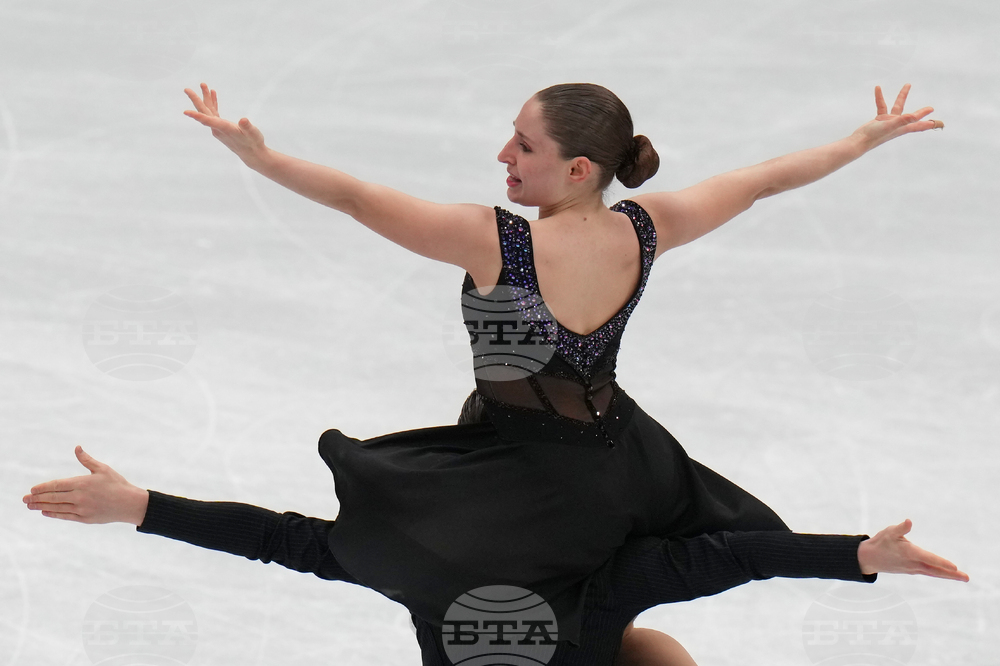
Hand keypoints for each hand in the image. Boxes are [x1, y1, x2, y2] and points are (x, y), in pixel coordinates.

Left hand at [22, 446, 148, 525]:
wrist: (129, 504)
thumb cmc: (117, 484)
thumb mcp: (102, 469)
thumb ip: (86, 460)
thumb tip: (77, 448)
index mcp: (82, 483)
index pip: (57, 485)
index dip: (43, 488)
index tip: (32, 489)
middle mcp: (80, 497)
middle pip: (53, 497)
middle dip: (37, 498)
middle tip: (24, 499)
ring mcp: (82, 509)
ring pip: (57, 508)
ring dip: (42, 506)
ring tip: (31, 506)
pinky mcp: (85, 518)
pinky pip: (65, 516)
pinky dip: (54, 514)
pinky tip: (45, 512)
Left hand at [183, 82, 267, 167]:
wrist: (252, 154)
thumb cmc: (253, 143)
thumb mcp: (254, 134)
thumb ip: (248, 127)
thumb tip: (243, 120)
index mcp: (224, 129)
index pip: (208, 121)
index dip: (197, 116)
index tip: (185, 112)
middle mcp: (218, 129)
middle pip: (204, 112)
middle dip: (196, 100)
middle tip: (186, 89)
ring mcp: (218, 128)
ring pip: (208, 111)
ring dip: (206, 98)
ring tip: (203, 85)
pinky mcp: (221, 126)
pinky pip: (213, 113)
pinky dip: (213, 103)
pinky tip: (213, 94)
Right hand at [851, 83, 942, 151]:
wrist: (858, 141)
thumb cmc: (874, 136)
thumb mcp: (888, 126)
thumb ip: (901, 120)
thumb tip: (914, 116)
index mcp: (901, 128)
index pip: (917, 125)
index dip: (926, 123)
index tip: (935, 123)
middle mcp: (896, 125)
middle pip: (911, 117)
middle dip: (920, 112)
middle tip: (930, 109)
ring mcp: (888, 122)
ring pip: (897, 107)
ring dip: (902, 96)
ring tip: (907, 85)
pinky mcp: (879, 120)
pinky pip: (882, 106)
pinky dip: (880, 98)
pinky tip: (878, 89)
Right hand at [857, 519, 968, 580]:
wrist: (870, 558)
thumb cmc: (881, 542)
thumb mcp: (889, 532)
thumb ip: (901, 528)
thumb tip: (909, 521)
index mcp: (909, 553)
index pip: (929, 558)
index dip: (942, 562)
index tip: (955, 567)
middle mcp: (913, 563)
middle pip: (936, 570)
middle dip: (952, 574)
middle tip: (967, 578)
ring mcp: (913, 569)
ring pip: (934, 573)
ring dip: (949, 576)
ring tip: (962, 577)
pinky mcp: (912, 570)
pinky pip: (929, 573)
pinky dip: (939, 574)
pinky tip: (946, 574)